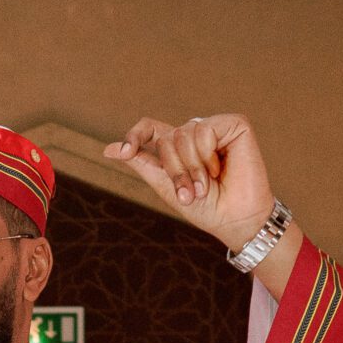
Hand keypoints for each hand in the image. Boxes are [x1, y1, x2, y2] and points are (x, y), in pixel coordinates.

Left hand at [103, 112, 274, 253]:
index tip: (124, 153)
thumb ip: (140, 163)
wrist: (234, 218)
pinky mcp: (234, 124)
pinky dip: (207, 154)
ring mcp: (214, 127)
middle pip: (166, 138)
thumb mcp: (165, 186)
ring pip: (184, 133)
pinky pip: (204, 130)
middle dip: (174, 170)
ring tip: (205, 186)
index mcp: (177, 147)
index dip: (134, 135)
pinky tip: (220, 168)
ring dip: (192, 167)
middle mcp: (194, 133)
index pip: (149, 128)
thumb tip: (108, 150)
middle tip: (190, 194)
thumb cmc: (204, 207)